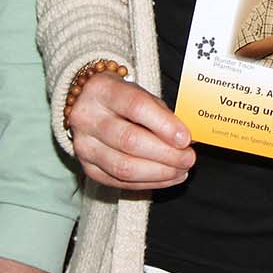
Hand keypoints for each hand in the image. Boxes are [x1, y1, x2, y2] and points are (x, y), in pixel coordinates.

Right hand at [65, 72, 194, 189]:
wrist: (87, 105)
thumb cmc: (122, 98)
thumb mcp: (140, 92)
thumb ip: (161, 113)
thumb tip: (186, 140)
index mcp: (101, 89)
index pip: (135, 106)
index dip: (164, 125)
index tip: (186, 139)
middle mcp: (86, 117)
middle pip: (129, 141)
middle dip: (165, 154)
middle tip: (189, 158)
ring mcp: (83, 145)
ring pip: (124, 167)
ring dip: (159, 173)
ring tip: (181, 170)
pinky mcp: (87, 167)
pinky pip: (119, 181)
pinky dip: (148, 183)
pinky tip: (167, 177)